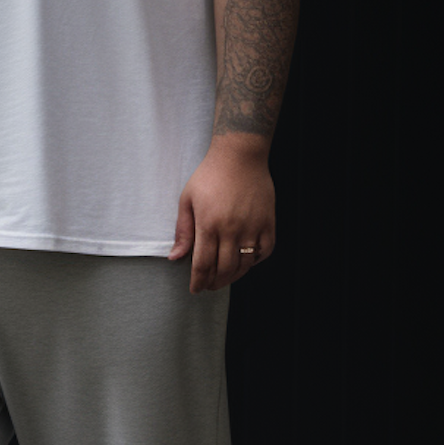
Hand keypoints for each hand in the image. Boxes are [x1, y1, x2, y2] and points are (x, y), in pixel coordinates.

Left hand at [168, 138, 275, 293]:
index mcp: (208, 224)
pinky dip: (256, 262)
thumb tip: (175, 257)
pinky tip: (246, 262)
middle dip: (214, 283)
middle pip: (224, 269)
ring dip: (234, 277)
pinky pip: (265, 251)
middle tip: (209, 286)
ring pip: (244, 265)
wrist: (239, 156)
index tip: (195, 289)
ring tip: (225, 279)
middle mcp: (232, 229)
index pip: (202, 264)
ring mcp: (253, 227)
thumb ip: (183, 231)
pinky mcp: (268, 222)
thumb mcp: (187, 200)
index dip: (198, 281)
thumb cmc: (210, 176)